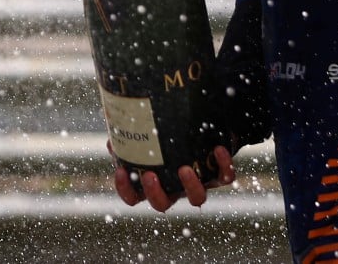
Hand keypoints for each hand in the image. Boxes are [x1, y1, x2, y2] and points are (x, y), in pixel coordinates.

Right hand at [109, 146, 235, 210]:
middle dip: (154, 193)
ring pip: (197, 199)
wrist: (209, 131)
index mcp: (157, 182)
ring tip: (184, 169)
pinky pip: (225, 177)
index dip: (126, 189)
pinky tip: (218, 148)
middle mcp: (176, 188)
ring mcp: (199, 184)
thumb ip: (132, 134)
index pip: (135, 196)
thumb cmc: (173, 134)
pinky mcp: (220, 175)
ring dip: (190, 186)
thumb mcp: (151, 134)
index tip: (121, 171)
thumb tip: (112, 136)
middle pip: (163, 204)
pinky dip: (224, 165)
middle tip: (150, 175)